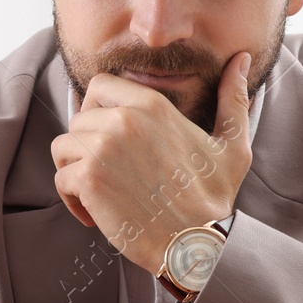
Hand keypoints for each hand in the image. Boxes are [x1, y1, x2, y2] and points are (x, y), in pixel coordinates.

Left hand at [51, 51, 253, 273]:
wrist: (196, 243)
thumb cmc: (213, 198)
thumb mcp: (232, 144)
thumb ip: (233, 98)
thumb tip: (242, 59)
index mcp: (152, 105)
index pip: (99, 86)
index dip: (96, 109)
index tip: (108, 136)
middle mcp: (123, 119)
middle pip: (78, 119)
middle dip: (86, 146)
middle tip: (108, 173)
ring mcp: (102, 148)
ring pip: (64, 148)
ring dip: (75, 171)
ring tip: (100, 193)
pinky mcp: (89, 179)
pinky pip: (61, 179)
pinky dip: (72, 200)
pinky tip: (96, 215)